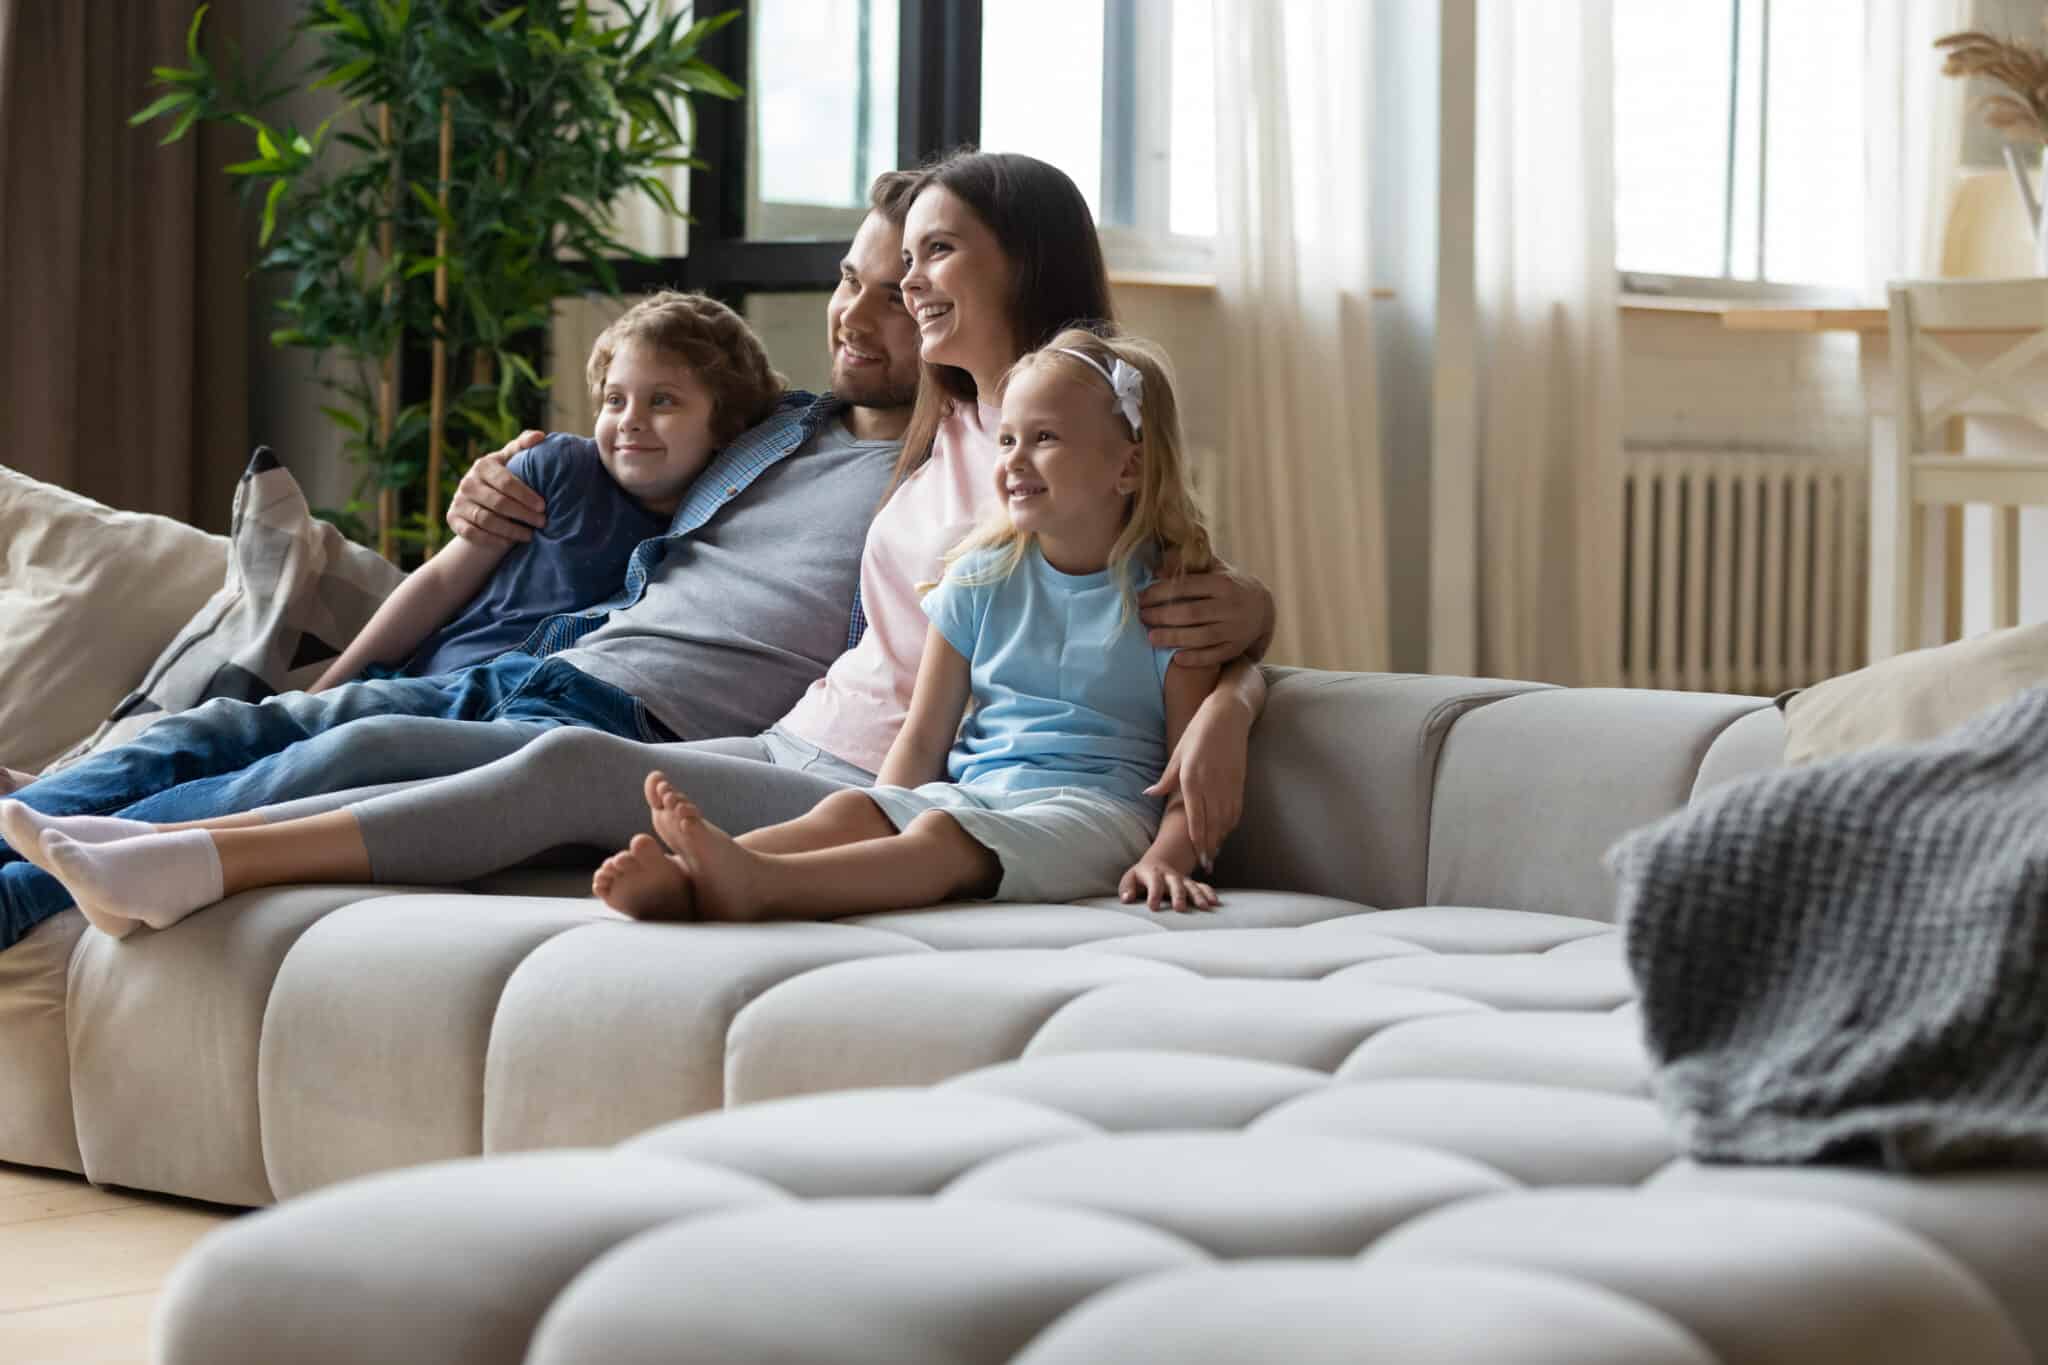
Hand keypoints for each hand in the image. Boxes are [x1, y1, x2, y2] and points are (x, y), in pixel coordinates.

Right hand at [449, 430, 548, 547]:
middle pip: (498, 503)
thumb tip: (541, 436)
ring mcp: (458, 501)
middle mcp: (467, 482)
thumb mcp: (511, 460)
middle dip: (523, 514)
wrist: (477, 499)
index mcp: (483, 465)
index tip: (543, 506)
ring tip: (530, 536)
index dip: (525, 495)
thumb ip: (523, 447)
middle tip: (543, 523)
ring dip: (511, 530)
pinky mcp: (452, 519)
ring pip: (487, 520)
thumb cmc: (502, 477)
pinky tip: (509, 543)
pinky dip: (492, 540)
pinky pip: (473, 533)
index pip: (506, 481)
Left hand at [1119, 856, 1219, 912]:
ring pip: (1191, 885)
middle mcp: (1169, 875)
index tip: (1153, 907)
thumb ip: (1127, 888)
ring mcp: (1182, 879)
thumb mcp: (1130, 878)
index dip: (1154, 894)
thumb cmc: (1141, 876)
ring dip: (1198, 895)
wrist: (1159, 862)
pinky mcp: (1191, 883)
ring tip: (1204, 907)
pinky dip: (1208, 893)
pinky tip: (1215, 902)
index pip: (1154, 882)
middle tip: (1180, 908)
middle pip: (1175, 883)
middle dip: (1178, 895)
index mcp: (1153, 873)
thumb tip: (1126, 898)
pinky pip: (1202, 887)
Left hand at [1139, 563, 1276, 667]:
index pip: (1186, 587)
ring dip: (1173, 638)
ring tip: (1151, 638)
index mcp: (1222, 583)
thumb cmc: (1228, 585)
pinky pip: (1214, 656)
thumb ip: (1188, 566)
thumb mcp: (1213, 569)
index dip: (1160, 593)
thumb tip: (1157, 567)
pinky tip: (1176, 658)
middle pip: (1191, 613)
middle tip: (1142, 618)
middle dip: (1162, 616)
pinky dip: (1195, 659)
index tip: (1141, 598)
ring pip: (1201, 636)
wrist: (1263, 607)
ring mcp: (1235, 629)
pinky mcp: (1236, 648)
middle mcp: (1230, 606)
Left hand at [1144, 698, 1250, 867]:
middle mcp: (1212, 786)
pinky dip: (1231, 824)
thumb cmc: (1198, 733)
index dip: (1197, 840)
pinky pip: (1236, 810)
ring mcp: (1228, 785)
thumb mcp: (1177, 754)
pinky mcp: (1239, 782)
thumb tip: (1149, 794)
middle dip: (1209, 846)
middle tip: (1206, 865)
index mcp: (1193, 779)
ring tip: (1214, 853)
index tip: (1197, 856)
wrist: (1227, 717)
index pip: (1195, 818)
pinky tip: (1225, 832)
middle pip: (1213, 824)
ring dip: (1221, 838)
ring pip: (1226, 820)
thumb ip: (1166, 779)